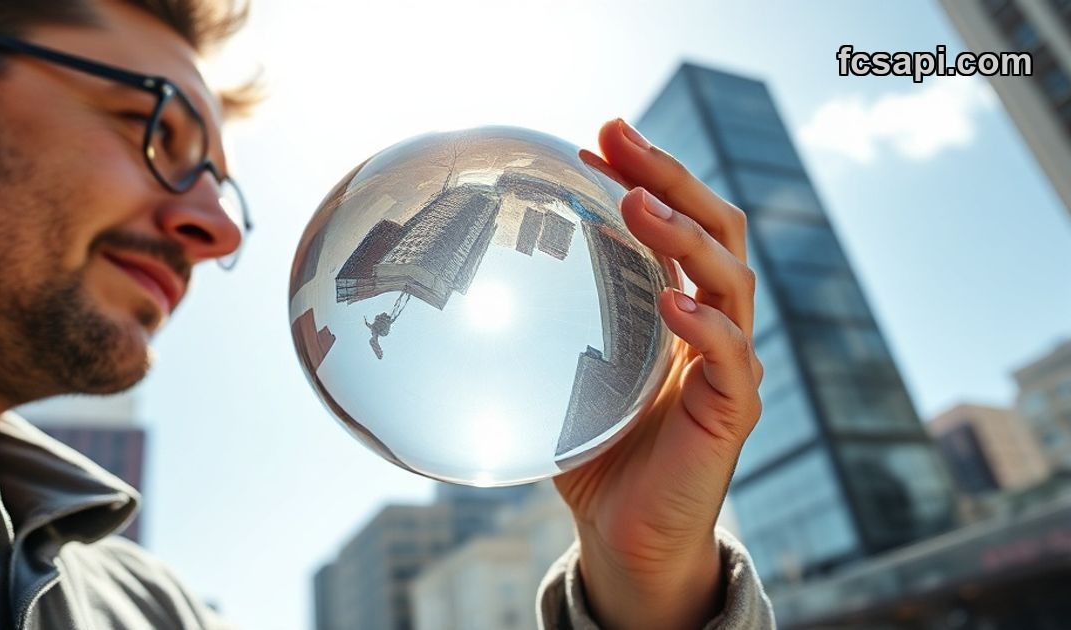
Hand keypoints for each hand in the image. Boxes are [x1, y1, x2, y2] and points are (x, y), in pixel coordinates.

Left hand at [553, 118, 764, 628]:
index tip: (598, 138)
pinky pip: (733, 360)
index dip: (648, 176)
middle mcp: (713, 327)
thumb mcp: (566, 375)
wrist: (628, 537)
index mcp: (679, 310)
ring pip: (731, 282)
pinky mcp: (733, 413)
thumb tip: (472, 286)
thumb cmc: (596, 454)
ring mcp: (731, 368)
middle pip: (716, 231)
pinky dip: (706, 325)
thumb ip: (547, 328)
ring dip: (684, 236)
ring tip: (637, 202)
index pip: (678, 224)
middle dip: (671, 177)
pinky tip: (671, 300)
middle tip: (619, 136)